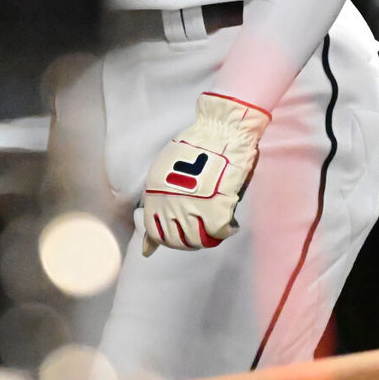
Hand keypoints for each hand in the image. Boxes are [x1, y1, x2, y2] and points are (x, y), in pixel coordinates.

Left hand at [142, 92, 270, 254]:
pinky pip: (220, 233)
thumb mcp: (165, 171)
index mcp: (155, 194)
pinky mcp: (216, 210)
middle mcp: (170, 205)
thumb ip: (157, 206)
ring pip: (198, 241)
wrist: (222, 130)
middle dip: (189, 238)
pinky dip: (227, 228)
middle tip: (202, 227)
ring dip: (207, 236)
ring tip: (216, 223)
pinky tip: (230, 219)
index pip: (156, 233)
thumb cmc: (197, 145)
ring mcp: (192, 209)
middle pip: (177, 240)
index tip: (181, 232)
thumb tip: (147, 249)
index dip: (170, 237)